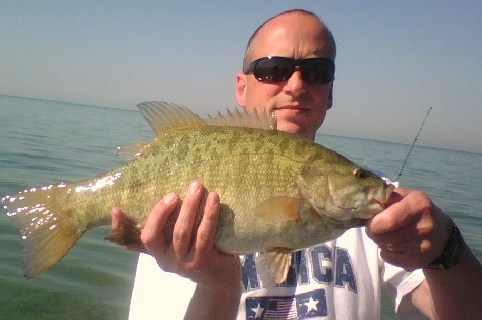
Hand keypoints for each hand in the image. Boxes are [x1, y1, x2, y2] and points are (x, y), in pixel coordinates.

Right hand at [111, 181, 240, 290]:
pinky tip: (214, 199)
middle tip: (173, 192)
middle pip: (154, 235)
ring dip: (189, 207)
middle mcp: (166, 260)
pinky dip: (209, 215)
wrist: (221, 278)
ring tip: (197, 187)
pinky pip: (204, 235)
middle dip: (162, 210)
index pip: (134, 240)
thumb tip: (137, 208)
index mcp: (156, 253)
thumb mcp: (177, 241)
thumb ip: (161, 229)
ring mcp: (184, 263)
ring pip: (180, 232)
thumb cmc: (197, 251)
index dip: (121, 227)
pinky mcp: (203, 262)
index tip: (116, 209)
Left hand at [366, 188, 452, 269]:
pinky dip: (386, 252)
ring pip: (385, 247)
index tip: (371, 221)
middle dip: (373, 232)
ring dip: (381, 242)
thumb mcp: (404, 196)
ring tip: (389, 235)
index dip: (373, 223)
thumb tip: (365, 204)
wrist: (442, 234)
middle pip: (383, 237)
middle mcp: (425, 226)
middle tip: (377, 228)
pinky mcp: (419, 261)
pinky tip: (394, 245)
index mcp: (419, 204)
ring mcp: (424, 246)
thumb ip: (384, 197)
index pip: (388, 220)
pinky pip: (389, 258)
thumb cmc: (415, 211)